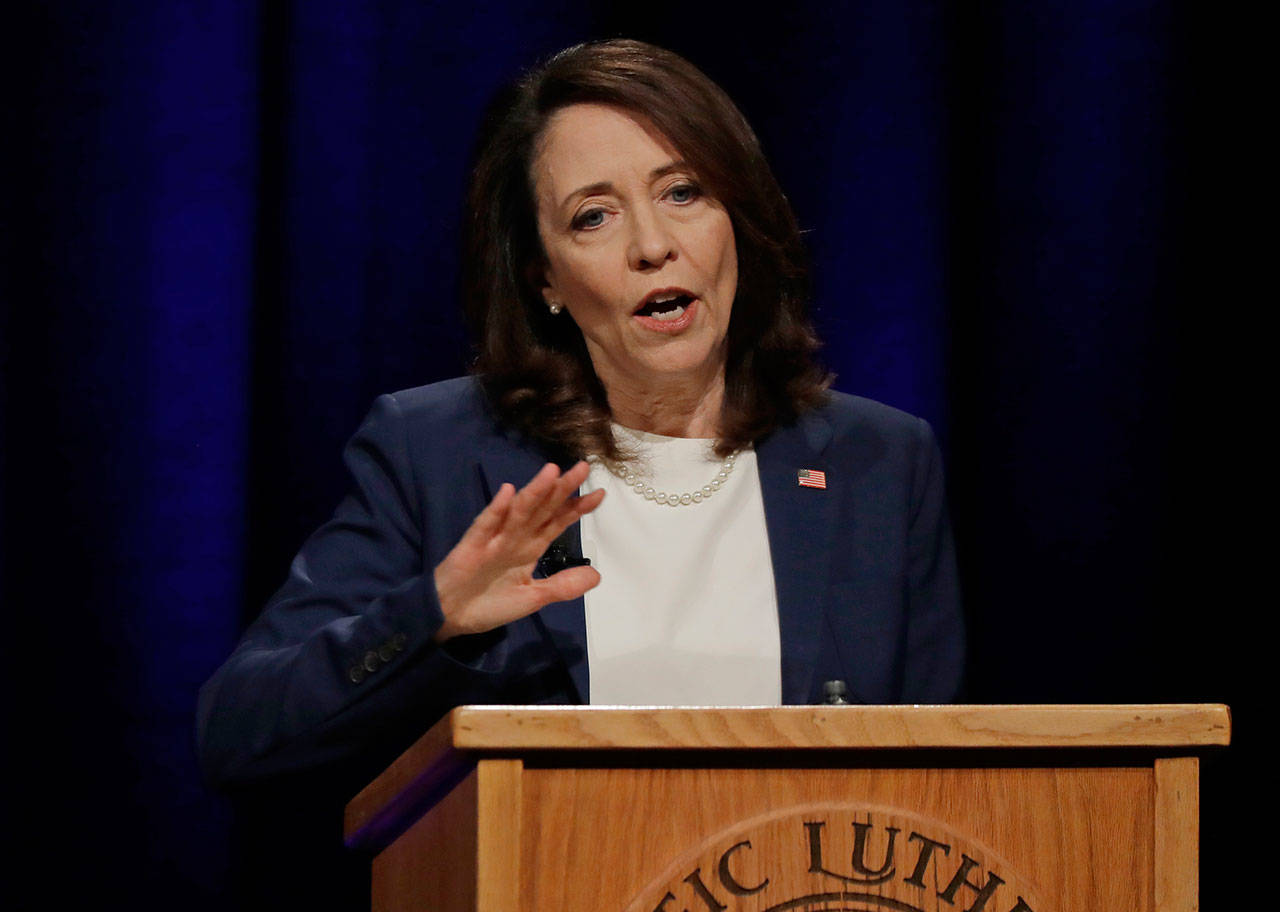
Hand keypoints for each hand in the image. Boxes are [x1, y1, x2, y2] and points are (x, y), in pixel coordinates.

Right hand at [432, 461, 603, 641]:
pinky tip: (507, 493)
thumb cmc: (489, 603)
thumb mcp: (533, 598)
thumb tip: (597, 574)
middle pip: (543, 508)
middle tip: (583, 467)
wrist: (450, 616)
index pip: (558, 522)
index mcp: (531, 547)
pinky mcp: (472, 545)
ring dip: (534, 491)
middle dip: (562, 489)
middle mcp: (516, 537)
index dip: (577, 507)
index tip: (600, 493)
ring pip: (518, 511)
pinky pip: (486, 525)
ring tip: (552, 472)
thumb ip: (562, 586)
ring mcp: (494, 538)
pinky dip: (496, 510)